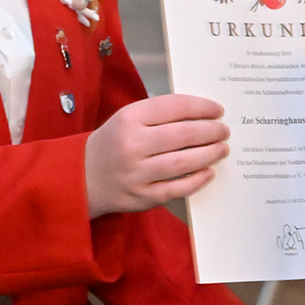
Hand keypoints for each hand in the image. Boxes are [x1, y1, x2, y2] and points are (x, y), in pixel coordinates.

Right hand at [83, 94, 228, 218]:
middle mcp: (131, 145)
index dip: (201, 107)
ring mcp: (136, 174)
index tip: (217, 110)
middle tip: (224, 131)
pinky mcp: (141, 197)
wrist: (80, 178)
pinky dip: (197, 180)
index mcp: (128, 119)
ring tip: (222, 149)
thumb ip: (158, 114)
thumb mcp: (126, 119)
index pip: (173, 107)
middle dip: (210, 131)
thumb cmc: (112, 143)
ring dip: (209, 154)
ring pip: (183, 162)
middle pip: (182, 135)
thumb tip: (201, 114)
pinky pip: (176, 189)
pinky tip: (208, 172)